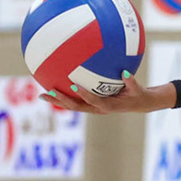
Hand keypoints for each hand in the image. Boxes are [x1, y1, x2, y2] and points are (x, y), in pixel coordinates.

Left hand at [42, 73, 175, 114]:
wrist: (138, 104)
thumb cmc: (137, 94)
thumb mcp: (137, 89)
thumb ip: (131, 81)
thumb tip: (125, 72)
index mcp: (108, 106)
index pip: (93, 101)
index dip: (84, 94)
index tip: (73, 85)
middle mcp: (97, 109)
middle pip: (76, 106)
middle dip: (60, 100)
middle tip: (47, 93)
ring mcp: (92, 108)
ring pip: (72, 105)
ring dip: (57, 101)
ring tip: (42, 95)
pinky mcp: (90, 105)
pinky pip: (75, 101)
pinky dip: (63, 96)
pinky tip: (53, 86)